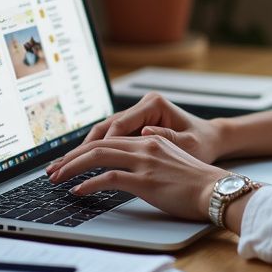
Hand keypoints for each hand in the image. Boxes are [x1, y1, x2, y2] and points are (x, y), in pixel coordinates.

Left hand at [46, 133, 225, 220]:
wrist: (216, 191)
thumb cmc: (198, 183)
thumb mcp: (173, 161)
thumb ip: (153, 155)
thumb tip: (135, 154)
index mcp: (151, 140)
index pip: (110, 139)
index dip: (86, 149)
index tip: (69, 160)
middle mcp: (145, 145)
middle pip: (99, 144)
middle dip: (72, 157)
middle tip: (53, 169)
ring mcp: (144, 161)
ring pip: (98, 156)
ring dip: (73, 167)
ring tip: (57, 178)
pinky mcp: (145, 180)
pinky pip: (109, 177)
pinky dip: (89, 183)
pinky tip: (77, 190)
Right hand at [49, 93, 223, 170]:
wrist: (212, 140)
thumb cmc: (203, 143)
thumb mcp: (189, 144)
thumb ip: (168, 138)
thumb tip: (145, 133)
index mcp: (153, 104)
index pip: (119, 125)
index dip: (99, 145)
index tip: (83, 162)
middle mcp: (141, 106)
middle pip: (104, 128)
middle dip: (81, 149)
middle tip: (59, 166)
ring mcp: (136, 115)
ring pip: (102, 133)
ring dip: (81, 151)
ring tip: (60, 167)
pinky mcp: (134, 126)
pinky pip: (109, 140)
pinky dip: (93, 153)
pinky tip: (76, 165)